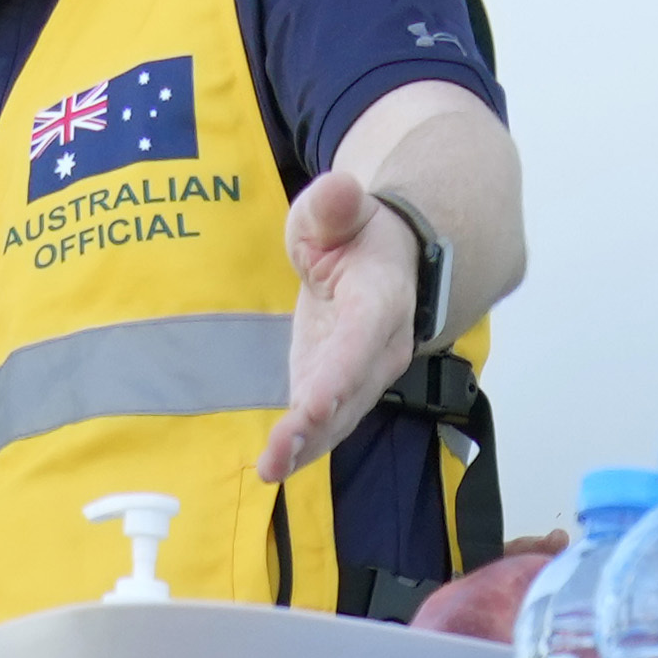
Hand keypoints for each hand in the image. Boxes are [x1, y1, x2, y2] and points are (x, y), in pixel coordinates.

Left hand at [261, 169, 423, 485]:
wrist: (386, 260)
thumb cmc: (356, 233)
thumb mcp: (339, 209)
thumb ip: (334, 205)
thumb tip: (339, 188)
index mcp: (380, 301)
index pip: (359, 344)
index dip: (337, 378)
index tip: (310, 407)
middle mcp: (379, 348)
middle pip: (349, 394)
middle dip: (315, 428)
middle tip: (277, 457)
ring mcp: (361, 375)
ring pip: (338, 419)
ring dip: (305, 448)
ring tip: (271, 469)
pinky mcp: (339, 390)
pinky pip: (325, 424)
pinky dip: (301, 448)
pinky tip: (274, 467)